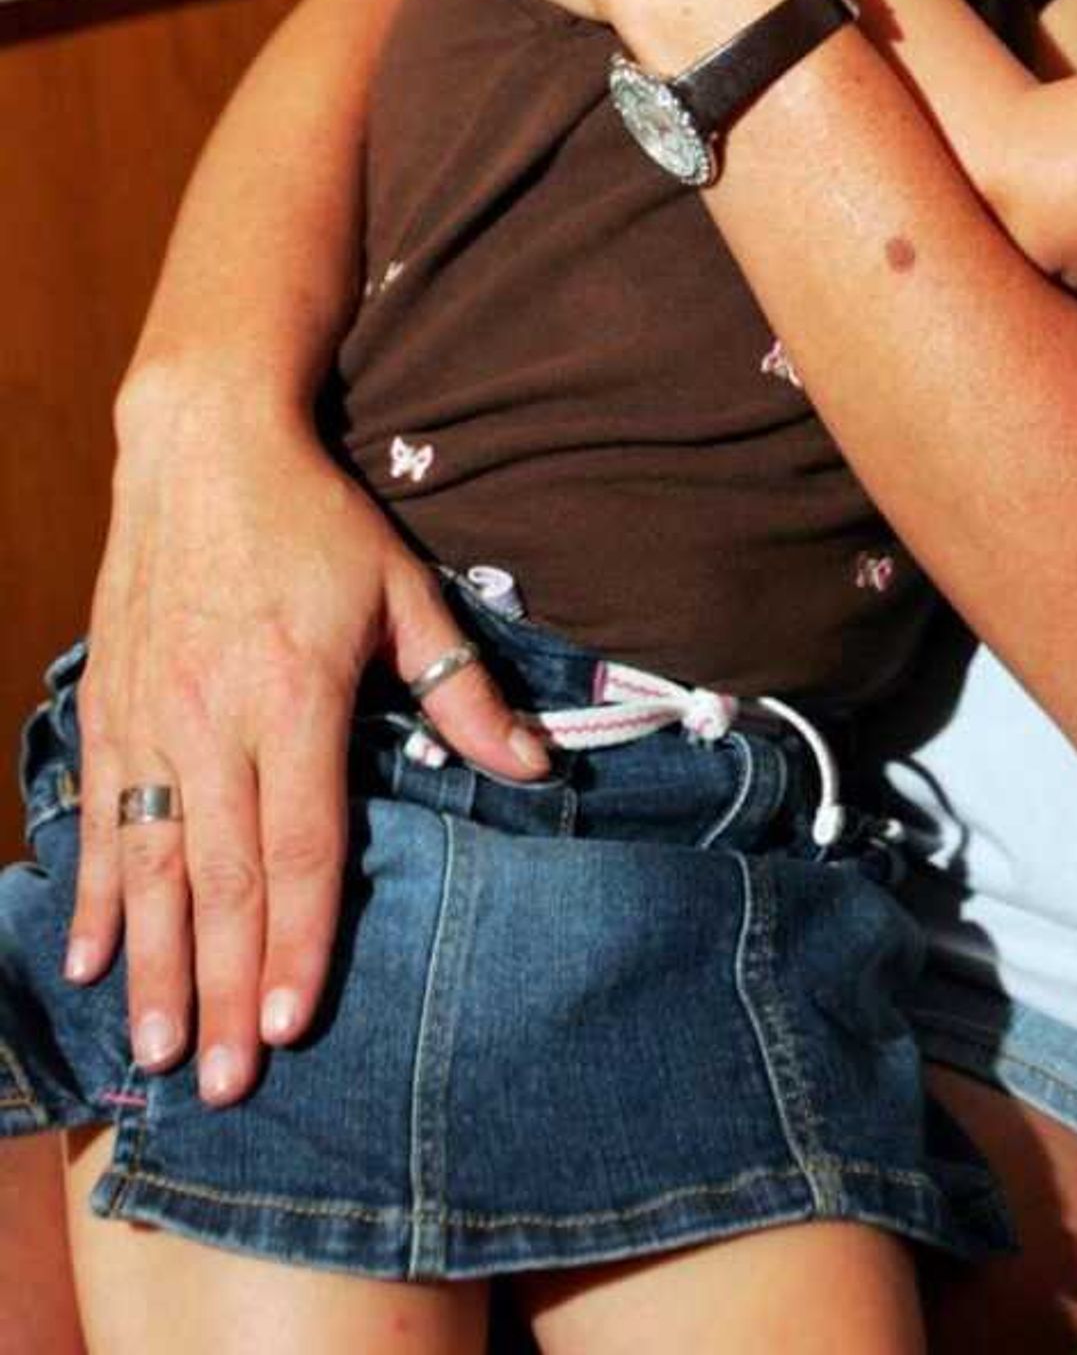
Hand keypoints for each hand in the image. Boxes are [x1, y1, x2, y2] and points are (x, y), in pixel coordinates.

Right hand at [68, 366, 547, 1104]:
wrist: (201, 444)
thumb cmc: (316, 520)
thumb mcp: (405, 590)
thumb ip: (463, 688)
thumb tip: (534, 767)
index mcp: (294, 694)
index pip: (297, 844)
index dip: (294, 940)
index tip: (291, 1024)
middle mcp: (212, 717)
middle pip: (218, 877)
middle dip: (219, 988)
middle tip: (223, 1086)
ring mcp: (150, 716)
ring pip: (149, 863)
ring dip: (150, 964)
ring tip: (153, 1053)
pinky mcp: (109, 707)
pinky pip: (99, 817)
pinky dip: (93, 893)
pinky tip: (88, 961)